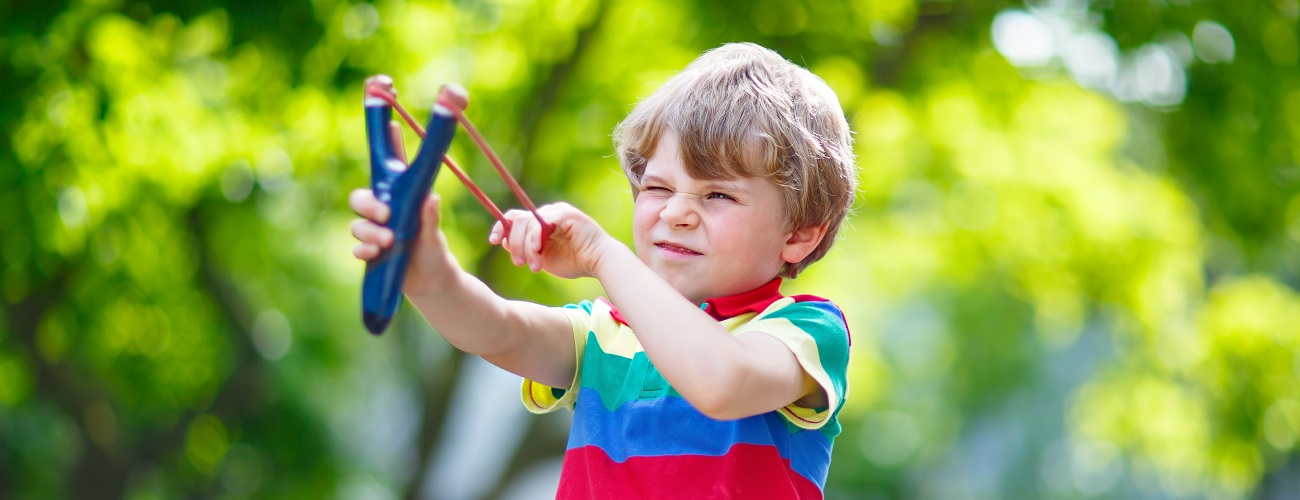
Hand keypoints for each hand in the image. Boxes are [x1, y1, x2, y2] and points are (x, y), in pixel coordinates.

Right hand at [349, 188, 456, 294]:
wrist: (431, 282)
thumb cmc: (434, 251)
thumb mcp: (433, 235)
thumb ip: (430, 217)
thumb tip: (432, 197)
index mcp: (396, 203)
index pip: (379, 186)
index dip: (378, 189)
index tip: (390, 196)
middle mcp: (382, 216)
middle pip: (359, 201)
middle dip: (368, 206)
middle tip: (385, 216)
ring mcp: (373, 234)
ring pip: (358, 226)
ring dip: (370, 232)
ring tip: (388, 241)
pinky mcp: (369, 254)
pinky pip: (358, 249)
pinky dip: (363, 250)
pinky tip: (374, 253)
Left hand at [489, 202, 619, 279]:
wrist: (600, 263)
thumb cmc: (575, 262)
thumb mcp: (542, 257)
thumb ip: (525, 248)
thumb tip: (502, 241)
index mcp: (542, 222)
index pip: (515, 217)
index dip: (500, 227)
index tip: (492, 240)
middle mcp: (548, 213)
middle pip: (518, 219)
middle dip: (514, 244)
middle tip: (519, 263)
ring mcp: (557, 211)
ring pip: (527, 222)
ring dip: (525, 247)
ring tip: (534, 266)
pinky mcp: (565, 214)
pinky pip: (542, 224)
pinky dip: (535, 239)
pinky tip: (538, 253)